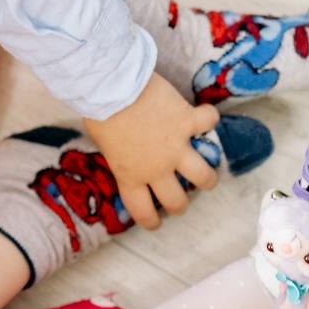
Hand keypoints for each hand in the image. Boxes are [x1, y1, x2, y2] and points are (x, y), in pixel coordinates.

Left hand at [85, 75, 220, 230]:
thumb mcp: (102, 144)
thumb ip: (119, 156)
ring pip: (203, 176)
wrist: (113, 86)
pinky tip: (205, 117)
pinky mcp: (187, 122)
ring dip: (207, 177)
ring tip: (207, 175)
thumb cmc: (100, 112)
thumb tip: (124, 154)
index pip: (143, 212)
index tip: (156, 222)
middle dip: (181, 204)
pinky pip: (208, 123)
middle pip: (178, 201)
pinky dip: (209, 118)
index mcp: (130, 176)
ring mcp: (176, 147)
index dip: (151, 221)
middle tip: (182, 198)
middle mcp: (156, 168)